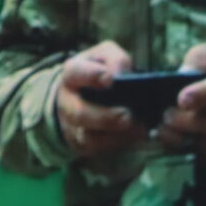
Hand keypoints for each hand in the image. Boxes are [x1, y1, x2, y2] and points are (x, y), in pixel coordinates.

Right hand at [56, 42, 146, 158]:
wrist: (85, 97)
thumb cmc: (98, 73)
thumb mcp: (105, 56)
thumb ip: (115, 59)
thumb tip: (121, 74)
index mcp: (72, 76)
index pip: (75, 73)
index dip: (91, 76)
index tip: (109, 78)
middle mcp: (68, 103)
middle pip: (80, 114)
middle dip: (105, 117)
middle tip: (127, 116)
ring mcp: (73, 126)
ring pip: (89, 137)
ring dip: (115, 135)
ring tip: (137, 128)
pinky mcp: (84, 145)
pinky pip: (100, 149)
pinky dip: (120, 143)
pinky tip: (136, 134)